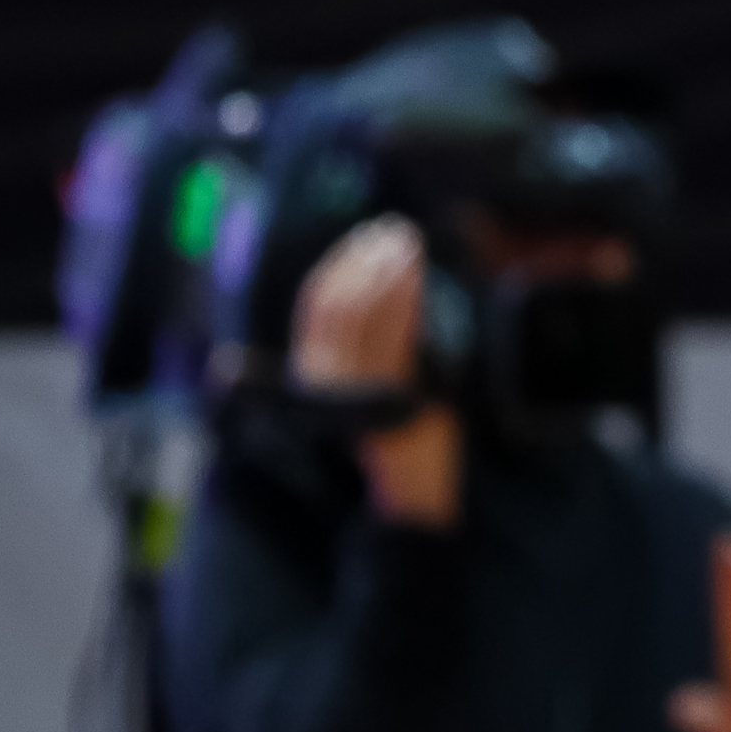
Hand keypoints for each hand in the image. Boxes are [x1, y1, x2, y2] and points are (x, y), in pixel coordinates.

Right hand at [296, 218, 456, 524]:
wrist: (412, 499)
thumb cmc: (403, 446)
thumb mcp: (383, 388)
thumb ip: (380, 348)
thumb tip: (394, 290)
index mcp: (315, 381)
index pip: (317, 312)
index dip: (339, 270)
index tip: (361, 240)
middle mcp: (323, 385)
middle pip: (337, 307)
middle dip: (362, 263)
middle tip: (389, 231)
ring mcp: (352, 394)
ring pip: (362, 317)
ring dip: (385, 273)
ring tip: (405, 244)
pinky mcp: (386, 401)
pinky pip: (391, 339)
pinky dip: (402, 300)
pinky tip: (415, 275)